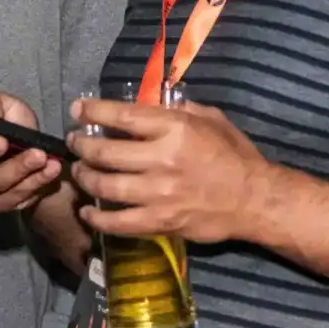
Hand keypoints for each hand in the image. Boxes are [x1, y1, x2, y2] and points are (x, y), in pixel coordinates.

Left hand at [68, 98, 269, 243]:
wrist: (254, 199)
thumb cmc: (234, 154)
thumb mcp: (210, 118)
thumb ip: (177, 109)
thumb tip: (146, 104)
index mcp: (175, 129)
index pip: (122, 116)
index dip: (93, 111)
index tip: (77, 109)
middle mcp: (162, 160)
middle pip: (105, 152)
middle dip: (81, 145)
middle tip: (74, 142)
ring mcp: (159, 195)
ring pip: (105, 187)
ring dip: (85, 178)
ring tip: (79, 171)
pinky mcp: (160, 223)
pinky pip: (119, 223)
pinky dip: (97, 218)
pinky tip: (88, 212)